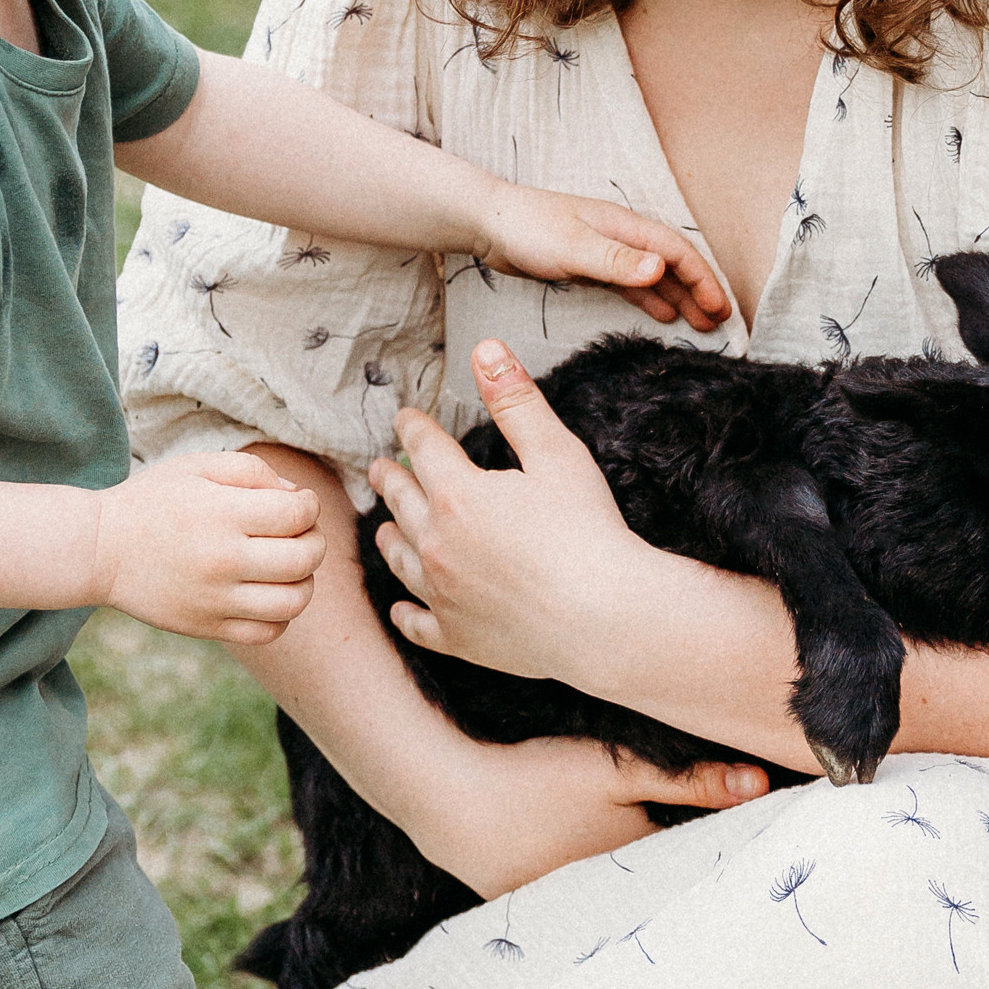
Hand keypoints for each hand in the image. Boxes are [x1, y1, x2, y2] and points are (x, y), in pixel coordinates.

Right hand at [93, 450, 322, 644]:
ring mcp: (216, 600)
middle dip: (314, 540)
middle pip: (305, 558)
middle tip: (300, 533)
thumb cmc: (152, 501)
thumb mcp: (197, 467)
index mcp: (223, 514)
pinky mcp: (208, 628)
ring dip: (305, 580)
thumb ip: (252, 471)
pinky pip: (268, 631)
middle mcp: (224, 560)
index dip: (309, 505)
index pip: (299, 514)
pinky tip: (269, 594)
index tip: (297, 503)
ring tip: (289, 567)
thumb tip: (297, 495)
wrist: (98, 550)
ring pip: (295, 601)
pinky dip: (282, 615)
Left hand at [367, 339, 647, 676]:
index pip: (423, 448)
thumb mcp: (557, 454)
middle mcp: (437, 544)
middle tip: (381, 468)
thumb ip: (516, 402)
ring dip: (390, 537)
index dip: (413, 428)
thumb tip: (485, 350)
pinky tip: (404, 607)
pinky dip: (407, 612)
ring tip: (386, 527)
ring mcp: (443, 595)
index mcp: (458, 495)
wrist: (607, 619)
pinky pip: (417, 623)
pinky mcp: (458, 638)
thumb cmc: (588, 533)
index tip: (405, 418)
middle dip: (390, 478)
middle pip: (401, 501)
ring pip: (399, 561)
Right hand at [426, 733, 767, 893]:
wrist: (446, 798)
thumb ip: (691, 780)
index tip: (745, 859)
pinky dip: (583, 898)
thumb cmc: (536, 778)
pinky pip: (569, 906)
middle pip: (651, 892)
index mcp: (634, 871)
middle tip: (708, 879)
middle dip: (676, 883)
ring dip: (629, 894)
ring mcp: (559, 910)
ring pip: (610, 901)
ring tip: (650, 885)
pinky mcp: (521, 907)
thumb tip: (761, 786)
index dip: (714, 858)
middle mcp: (602, 903)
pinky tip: (582, 879)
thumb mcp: (617, 771)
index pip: (690, 869)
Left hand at [473, 183, 727, 329]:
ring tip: (701, 325)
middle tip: (720, 322)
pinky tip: (663, 315)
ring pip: (655, 276)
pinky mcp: (590, 266)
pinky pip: (631, 285)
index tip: (720, 307)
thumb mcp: (573, 247)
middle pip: (673, 263)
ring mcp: (607, 251)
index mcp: (625, 226)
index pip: (677, 252)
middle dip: (699, 290)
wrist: (488, 224)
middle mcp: (622, 236)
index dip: (702, 279)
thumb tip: (661, 269)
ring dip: (680, 297)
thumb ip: (616, 260)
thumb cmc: (528, 228)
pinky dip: (651, 299)